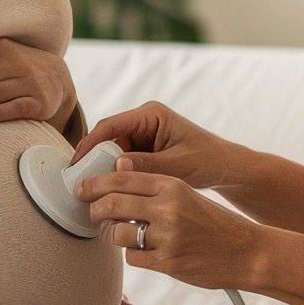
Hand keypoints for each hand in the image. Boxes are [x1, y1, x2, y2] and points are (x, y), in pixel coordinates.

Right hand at [71, 102, 244, 190]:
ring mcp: (143, 136)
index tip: (77, 162)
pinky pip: (123, 160)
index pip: (111, 125)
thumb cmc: (209, 160)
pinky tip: (110, 190)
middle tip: (81, 181)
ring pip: (113, 151)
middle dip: (94, 158)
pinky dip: (116, 174)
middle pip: (108, 138)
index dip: (90, 143)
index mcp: (152, 114)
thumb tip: (118, 165)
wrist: (227, 169)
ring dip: (105, 168)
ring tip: (93, 189)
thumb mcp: (178, 165)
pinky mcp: (145, 150)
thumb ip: (148, 165)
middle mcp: (144, 121)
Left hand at [79, 169, 269, 290]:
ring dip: (112, 235)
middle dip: (94, 209)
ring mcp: (168, 237)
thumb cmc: (212, 222)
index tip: (82, 188)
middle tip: (91, 213)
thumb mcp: (186, 195)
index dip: (95, 183)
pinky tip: (144, 251)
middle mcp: (168, 208)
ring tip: (118, 234)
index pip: (122, 177)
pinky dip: (133, 255)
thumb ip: (154, 191)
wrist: (247, 251)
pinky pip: (132, 258)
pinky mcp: (168, 262)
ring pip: (117, 233)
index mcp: (172, 185)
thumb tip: (112, 190)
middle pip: (112, 204)